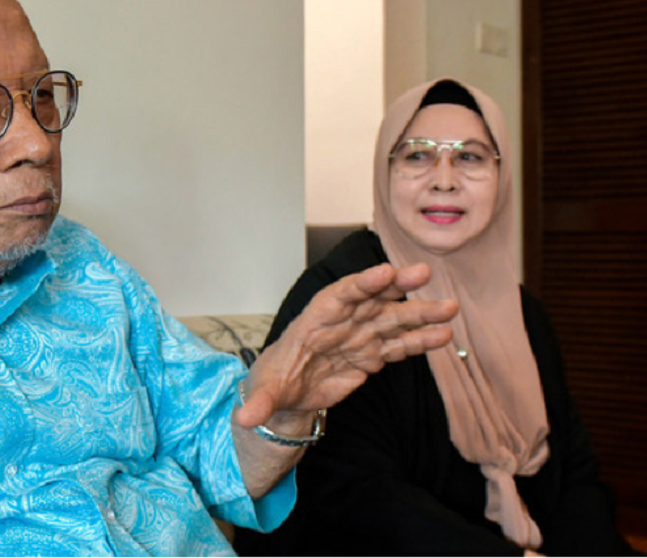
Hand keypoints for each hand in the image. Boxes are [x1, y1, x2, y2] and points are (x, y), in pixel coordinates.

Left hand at [237, 262, 456, 435]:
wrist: (289, 391)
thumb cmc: (276, 380)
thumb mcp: (266, 392)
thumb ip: (260, 403)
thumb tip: (242, 418)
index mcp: (316, 319)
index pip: (340, 295)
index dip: (363, 283)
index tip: (385, 273)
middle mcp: (343, 321)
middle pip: (372, 298)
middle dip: (397, 285)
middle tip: (423, 273)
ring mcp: (361, 335)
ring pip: (393, 319)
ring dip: (420, 313)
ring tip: (449, 308)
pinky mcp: (373, 355)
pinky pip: (399, 345)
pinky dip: (420, 341)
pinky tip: (443, 336)